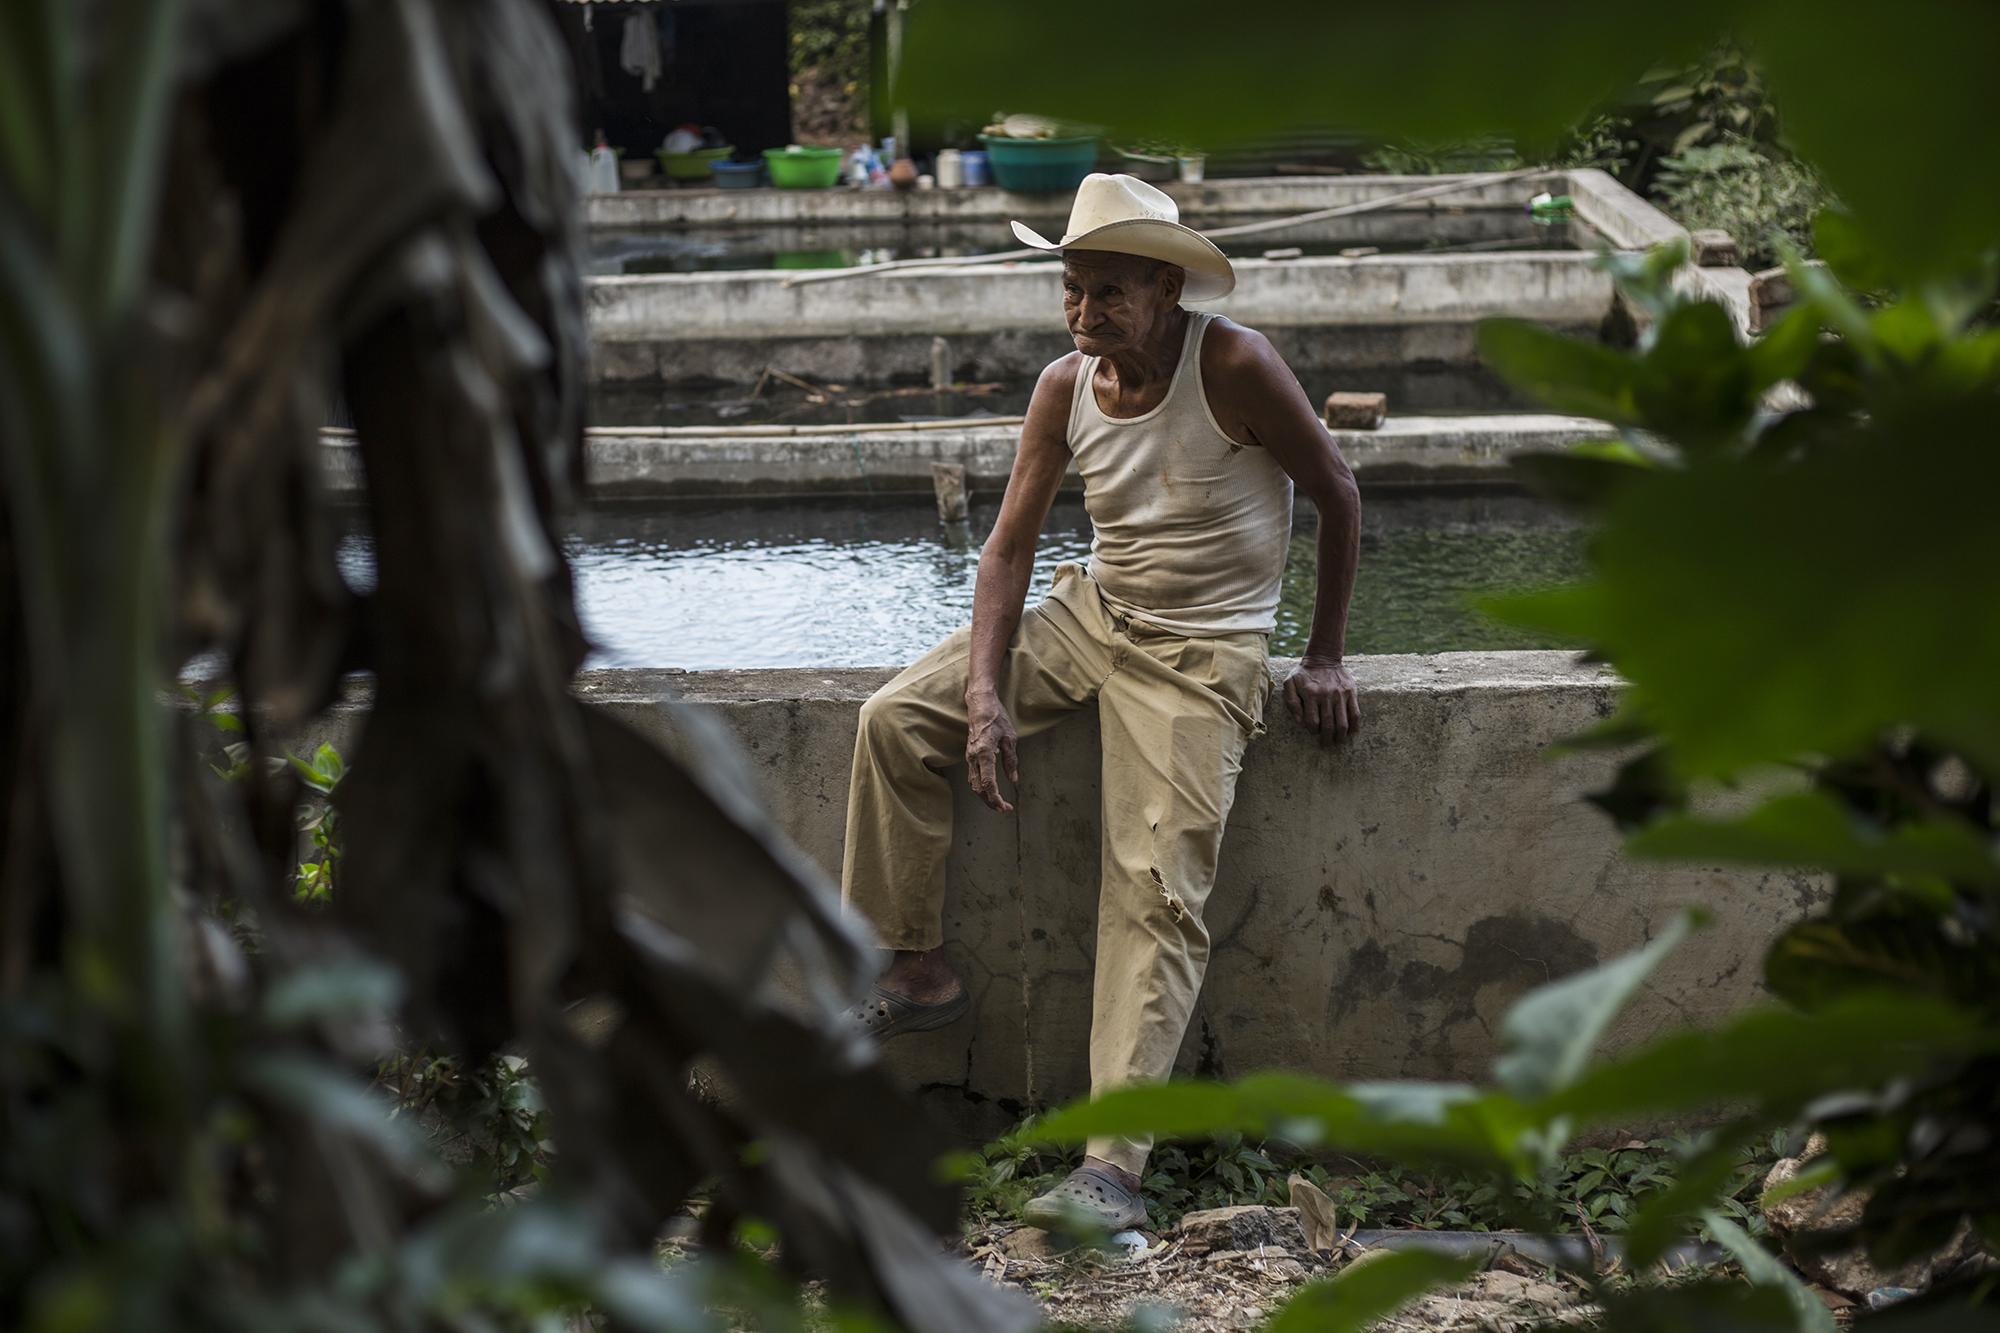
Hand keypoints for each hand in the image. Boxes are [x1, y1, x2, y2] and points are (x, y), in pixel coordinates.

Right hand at [965, 692, 1019, 811]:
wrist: (980, 704)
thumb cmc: (996, 718)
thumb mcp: (1010, 738)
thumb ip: (1011, 761)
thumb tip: (1013, 780)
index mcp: (984, 753)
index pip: (988, 783)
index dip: (996, 798)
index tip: (1005, 807)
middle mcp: (973, 757)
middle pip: (978, 788)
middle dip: (990, 802)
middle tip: (1004, 809)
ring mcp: (969, 756)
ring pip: (974, 784)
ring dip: (985, 796)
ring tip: (998, 803)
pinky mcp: (969, 755)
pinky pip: (973, 776)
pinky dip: (981, 786)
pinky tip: (990, 789)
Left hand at [1283, 658, 1359, 745]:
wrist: (1323, 658)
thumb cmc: (1304, 674)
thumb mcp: (1290, 683)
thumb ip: (1291, 702)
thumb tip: (1299, 721)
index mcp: (1310, 695)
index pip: (1312, 722)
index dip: (1312, 730)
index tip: (1314, 732)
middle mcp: (1326, 696)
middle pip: (1328, 725)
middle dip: (1327, 739)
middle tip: (1326, 745)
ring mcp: (1340, 695)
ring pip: (1343, 722)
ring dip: (1341, 736)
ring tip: (1338, 741)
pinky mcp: (1351, 692)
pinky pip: (1355, 713)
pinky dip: (1354, 726)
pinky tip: (1351, 732)